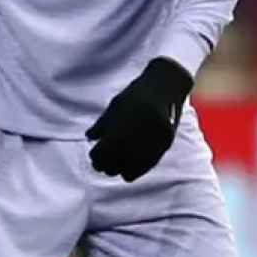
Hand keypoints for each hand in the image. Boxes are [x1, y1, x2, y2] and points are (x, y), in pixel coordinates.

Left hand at [88, 58, 192, 181]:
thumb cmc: (137, 93)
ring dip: (120, 168)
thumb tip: (89, 138)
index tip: (94, 155)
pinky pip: (146, 166)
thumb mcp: (116, 105)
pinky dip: (136, 167)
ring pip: (130, 171)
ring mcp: (152, 144)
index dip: (96, 157)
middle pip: (114, 166)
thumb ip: (102, 123)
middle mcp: (137, 138)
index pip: (102, 154)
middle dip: (105, 165)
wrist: (166, 85)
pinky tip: (131, 161)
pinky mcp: (164, 146)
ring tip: (117, 162)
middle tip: (102, 161)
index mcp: (122, 126)